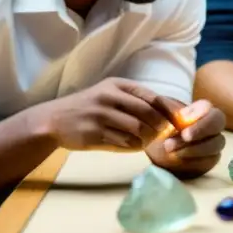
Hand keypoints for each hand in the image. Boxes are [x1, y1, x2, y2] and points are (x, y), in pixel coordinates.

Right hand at [36, 78, 175, 151]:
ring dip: (148, 138)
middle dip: (160, 125)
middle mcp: (109, 97)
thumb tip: (168, 110)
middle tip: (165, 134)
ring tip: (149, 141)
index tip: (179, 120)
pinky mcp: (94, 134)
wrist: (53, 120)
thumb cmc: (88, 107)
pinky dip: (133, 146)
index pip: (152, 96)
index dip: (169, 109)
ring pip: (137, 129)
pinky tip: (134, 146)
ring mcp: (100, 116)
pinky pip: (123, 142)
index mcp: (117, 85)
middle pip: (147, 113)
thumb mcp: (109, 94)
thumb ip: (134, 100)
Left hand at [145, 99, 226, 178]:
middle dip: (200, 129)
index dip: (198, 112)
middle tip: (183, 135)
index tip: (181, 118)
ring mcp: (213, 144)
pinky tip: (178, 160)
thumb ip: (166, 110)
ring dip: (193, 147)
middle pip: (218, 123)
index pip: (208, 106)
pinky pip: (209, 161)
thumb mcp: (157, 116)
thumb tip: (177, 113)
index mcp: (200, 111)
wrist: (156, 152)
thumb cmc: (159, 130)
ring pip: (215, 144)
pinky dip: (194, 161)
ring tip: (171, 149)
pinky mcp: (209, 160)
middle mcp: (211, 126)